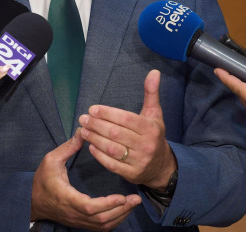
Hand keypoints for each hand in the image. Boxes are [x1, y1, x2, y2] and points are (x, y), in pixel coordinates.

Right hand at [31, 129, 141, 230]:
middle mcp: (74, 213)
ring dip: (120, 216)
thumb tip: (82, 132)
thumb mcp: (50, 160)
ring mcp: (78, 221)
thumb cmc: (42, 180)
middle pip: (101, 219)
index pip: (90, 207)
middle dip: (121, 210)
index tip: (122, 196)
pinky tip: (123, 211)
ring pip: (103, 226)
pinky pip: (101, 227)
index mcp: (67, 198)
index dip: (108, 204)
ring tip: (133, 204)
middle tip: (136, 199)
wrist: (32, 201)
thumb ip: (68, 147)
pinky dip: (115, 221)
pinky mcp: (81, 223)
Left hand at [78, 70, 176, 190]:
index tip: (92, 109)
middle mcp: (146, 145)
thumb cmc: (153, 135)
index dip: (108, 114)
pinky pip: (112, 165)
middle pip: (117, 134)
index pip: (126, 119)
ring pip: (112, 149)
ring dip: (95, 139)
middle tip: (83, 118)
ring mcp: (139, 161)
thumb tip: (154, 72)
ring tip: (83, 131)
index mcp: (151, 129)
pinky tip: (90, 146)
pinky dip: (99, 156)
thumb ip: (151, 93)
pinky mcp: (131, 174)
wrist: (161, 166)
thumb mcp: (155, 114)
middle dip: (97, 125)